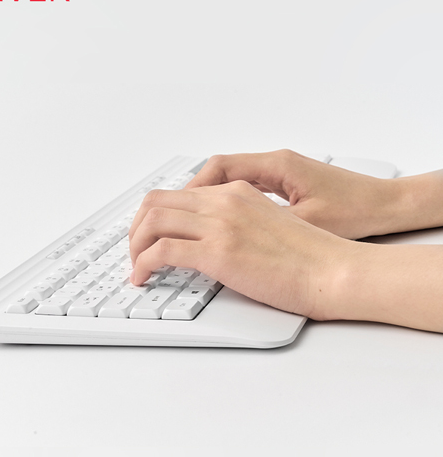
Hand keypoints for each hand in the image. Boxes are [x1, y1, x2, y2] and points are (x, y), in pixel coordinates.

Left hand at [129, 180, 353, 320]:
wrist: (334, 269)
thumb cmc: (310, 255)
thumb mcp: (268, 225)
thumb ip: (237, 222)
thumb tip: (212, 240)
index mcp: (236, 192)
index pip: (179, 194)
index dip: (155, 215)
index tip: (149, 235)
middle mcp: (224, 201)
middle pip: (156, 202)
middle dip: (137, 227)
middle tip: (135, 250)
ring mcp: (220, 224)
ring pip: (152, 221)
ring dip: (135, 245)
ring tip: (136, 266)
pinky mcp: (219, 252)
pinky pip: (161, 251)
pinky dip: (142, 264)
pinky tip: (142, 278)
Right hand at [185, 150, 406, 238]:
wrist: (385, 205)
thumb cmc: (355, 209)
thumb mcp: (307, 221)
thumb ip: (265, 222)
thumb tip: (230, 234)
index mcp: (278, 166)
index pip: (220, 167)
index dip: (193, 188)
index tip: (176, 208)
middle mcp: (275, 163)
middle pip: (219, 168)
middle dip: (192, 191)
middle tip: (172, 215)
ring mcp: (279, 172)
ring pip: (229, 177)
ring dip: (207, 196)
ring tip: (188, 219)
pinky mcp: (284, 184)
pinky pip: (244, 186)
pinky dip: (225, 200)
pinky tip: (218, 219)